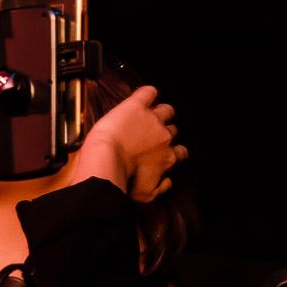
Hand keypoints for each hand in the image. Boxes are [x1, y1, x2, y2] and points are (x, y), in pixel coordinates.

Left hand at [74, 86, 187, 202]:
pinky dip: (149, 93)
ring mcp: (152, 119)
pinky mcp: (136, 106)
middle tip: (151, 135)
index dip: (172, 150)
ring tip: (151, 113)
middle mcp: (165, 137)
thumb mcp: (147, 194)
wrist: (107, 163)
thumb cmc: (124, 182)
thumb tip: (168, 181)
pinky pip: (149, 93)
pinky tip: (147, 94)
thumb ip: (162, 187)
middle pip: (173, 130)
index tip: (163, 151)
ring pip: (167, 110)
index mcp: (168, 157)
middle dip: (165, 132)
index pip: (180, 151)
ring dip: (161, 112)